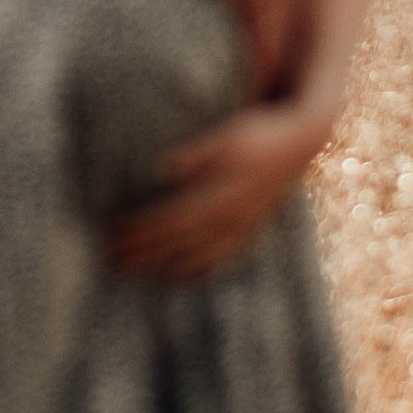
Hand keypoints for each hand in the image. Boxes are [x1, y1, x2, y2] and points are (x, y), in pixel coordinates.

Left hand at [108, 95, 333, 283]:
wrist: (301, 142)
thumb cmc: (258, 133)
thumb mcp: (230, 136)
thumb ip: (200, 154)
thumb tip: (164, 168)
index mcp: (221, 194)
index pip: (172, 218)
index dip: (142, 228)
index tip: (113, 231)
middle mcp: (230, 217)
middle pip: (178, 240)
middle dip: (143, 250)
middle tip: (111, 258)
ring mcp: (241, 227)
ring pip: (197, 254)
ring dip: (162, 264)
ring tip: (133, 272)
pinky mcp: (250, 229)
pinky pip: (223, 257)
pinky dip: (200, 270)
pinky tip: (181, 279)